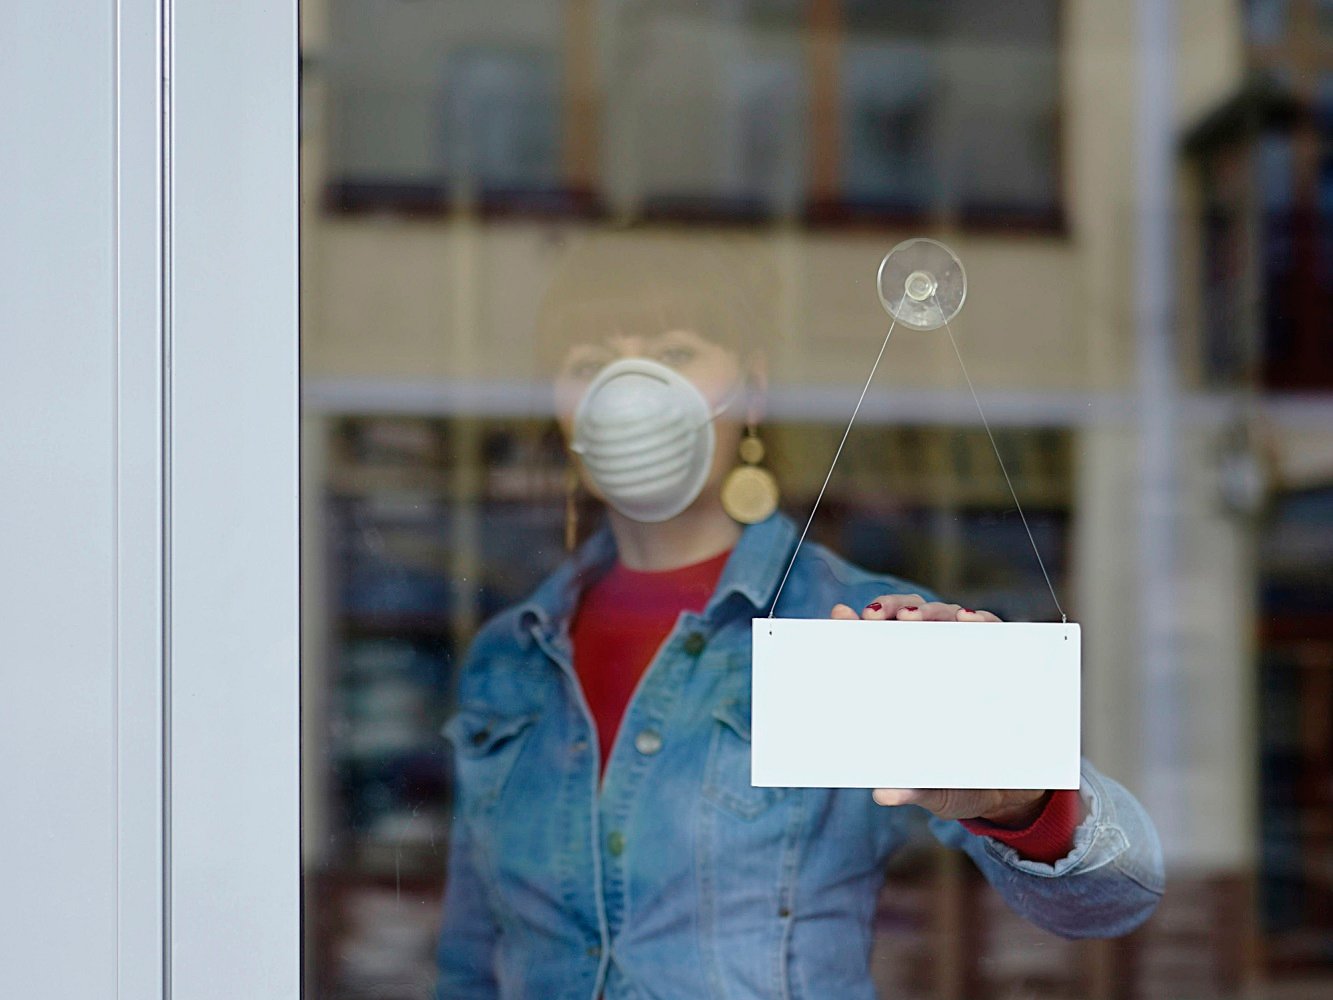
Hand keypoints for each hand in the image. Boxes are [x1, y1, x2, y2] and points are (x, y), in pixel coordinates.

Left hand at [829, 593, 1046, 825]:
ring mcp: (965, 658)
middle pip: (906, 620)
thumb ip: (913, 789)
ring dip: (929, 611)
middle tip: (876, 616)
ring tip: (913, 617)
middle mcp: (932, 665)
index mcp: (906, 688)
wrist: (1016, 792)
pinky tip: (967, 620)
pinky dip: (979, 620)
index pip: (875, 647)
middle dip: (890, 609)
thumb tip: (883, 794)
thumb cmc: (962, 784)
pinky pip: (990, 630)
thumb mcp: (937, 790)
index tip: (841, 616)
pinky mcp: (1001, 659)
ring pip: (944, 618)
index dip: (855, 627)